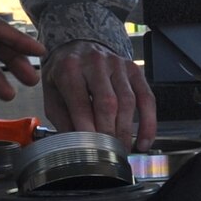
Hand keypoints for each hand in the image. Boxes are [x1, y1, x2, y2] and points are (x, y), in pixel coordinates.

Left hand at [42, 41, 156, 148]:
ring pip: (128, 101)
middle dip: (109, 133)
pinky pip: (147, 98)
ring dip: (126, 131)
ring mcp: (117, 65)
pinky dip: (148, 122)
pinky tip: (144, 141)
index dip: (87, 129)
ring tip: (122, 150)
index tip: (91, 149)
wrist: (78, 46)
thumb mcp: (52, 93)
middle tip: (108, 153)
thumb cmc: (64, 73)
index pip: (80, 103)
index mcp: (70, 69)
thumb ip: (61, 118)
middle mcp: (95, 63)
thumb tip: (75, 145)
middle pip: (108, 103)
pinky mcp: (134, 69)